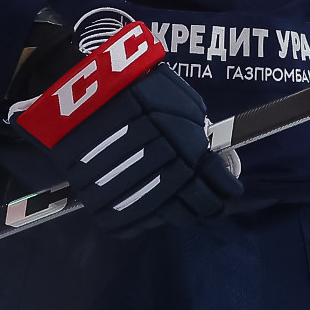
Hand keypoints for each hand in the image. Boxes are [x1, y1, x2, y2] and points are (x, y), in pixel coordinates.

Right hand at [11, 22, 241, 234]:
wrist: (79, 91)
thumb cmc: (134, 86)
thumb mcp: (178, 99)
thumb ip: (197, 130)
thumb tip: (209, 158)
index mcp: (185, 149)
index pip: (215, 185)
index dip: (226, 191)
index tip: (230, 192)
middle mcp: (161, 175)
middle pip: (192, 206)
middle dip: (205, 205)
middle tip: (210, 203)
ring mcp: (132, 192)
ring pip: (162, 217)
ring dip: (176, 213)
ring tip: (181, 206)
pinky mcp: (100, 201)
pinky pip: (129, 224)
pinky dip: (144, 221)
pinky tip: (151, 211)